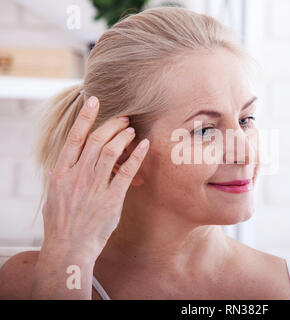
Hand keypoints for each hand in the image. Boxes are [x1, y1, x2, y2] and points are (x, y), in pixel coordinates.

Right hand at [41, 96, 149, 258]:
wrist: (69, 248)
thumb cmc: (61, 223)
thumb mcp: (53, 197)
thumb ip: (58, 178)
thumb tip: (58, 165)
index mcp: (61, 172)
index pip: (74, 137)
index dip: (85, 116)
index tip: (94, 100)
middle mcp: (77, 176)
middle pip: (96, 140)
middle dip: (112, 124)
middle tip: (124, 118)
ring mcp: (94, 187)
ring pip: (111, 151)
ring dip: (123, 136)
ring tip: (131, 129)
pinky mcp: (112, 199)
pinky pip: (126, 171)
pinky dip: (136, 155)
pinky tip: (144, 145)